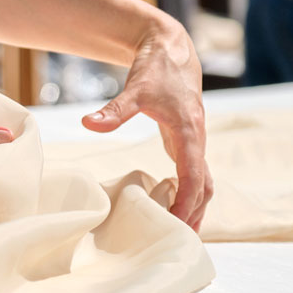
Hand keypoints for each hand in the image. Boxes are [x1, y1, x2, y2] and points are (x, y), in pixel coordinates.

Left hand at [82, 18, 212, 231]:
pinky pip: (195, 175)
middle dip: (195, 214)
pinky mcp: (187, 142)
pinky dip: (190, 194)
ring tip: (183, 234)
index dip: (185, 202)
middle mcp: (198, 140)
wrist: (171, 50)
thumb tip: (89, 124)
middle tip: (182, 242)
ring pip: (203, 182)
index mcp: (190, 132)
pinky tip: (176, 209)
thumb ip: (114, 110)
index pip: (193, 176)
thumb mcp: (135, 88)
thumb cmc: (156, 69)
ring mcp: (194, 142)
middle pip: (204, 187)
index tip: (175, 223)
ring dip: (196, 208)